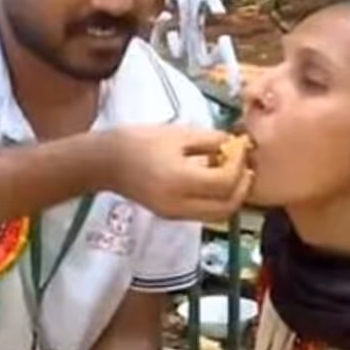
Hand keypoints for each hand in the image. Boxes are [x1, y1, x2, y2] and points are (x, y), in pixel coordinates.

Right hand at [108, 126, 252, 221]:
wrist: (105, 162)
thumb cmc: (139, 141)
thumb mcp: (177, 134)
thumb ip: (210, 140)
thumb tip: (234, 144)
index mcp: (180, 181)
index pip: (224, 182)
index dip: (238, 165)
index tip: (240, 147)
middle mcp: (179, 204)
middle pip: (226, 208)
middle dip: (242, 188)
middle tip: (245, 166)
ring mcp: (175, 214)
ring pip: (217, 215)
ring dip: (232, 197)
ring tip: (233, 174)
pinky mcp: (171, 216)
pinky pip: (204, 213)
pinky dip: (217, 200)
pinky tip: (214, 179)